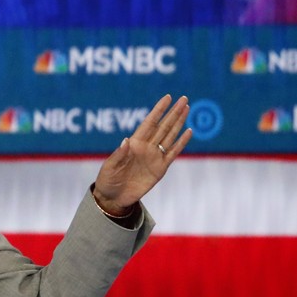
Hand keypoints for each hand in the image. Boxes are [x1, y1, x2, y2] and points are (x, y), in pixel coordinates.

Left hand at [93, 94, 191, 214]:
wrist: (113, 198)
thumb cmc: (107, 181)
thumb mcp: (110, 167)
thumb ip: (119, 155)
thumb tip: (127, 140)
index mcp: (134, 144)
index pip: (149, 123)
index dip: (158, 110)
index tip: (168, 97)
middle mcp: (146, 147)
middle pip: (163, 126)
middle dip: (173, 112)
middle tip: (184, 99)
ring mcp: (154, 157)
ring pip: (170, 136)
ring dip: (179, 123)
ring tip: (187, 109)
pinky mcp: (160, 169)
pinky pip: (172, 153)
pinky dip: (181, 143)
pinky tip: (188, 131)